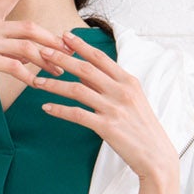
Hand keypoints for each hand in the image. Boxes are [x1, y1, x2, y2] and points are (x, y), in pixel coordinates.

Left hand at [29, 32, 180, 190]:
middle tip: (43, 52)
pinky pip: (77, 115)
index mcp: (128, 81)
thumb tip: (83, 75)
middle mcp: (121, 91)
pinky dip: (59, 110)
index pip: (100, 58)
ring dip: (54, 84)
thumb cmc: (142, 129)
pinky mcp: (107, 127)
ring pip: (77, 90)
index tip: (64, 37)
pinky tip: (46, 107)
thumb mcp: (131, 100)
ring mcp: (114, 109)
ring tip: (37, 81)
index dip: (80, 46)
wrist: (156, 156)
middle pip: (85, 69)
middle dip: (61, 58)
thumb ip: (109, 86)